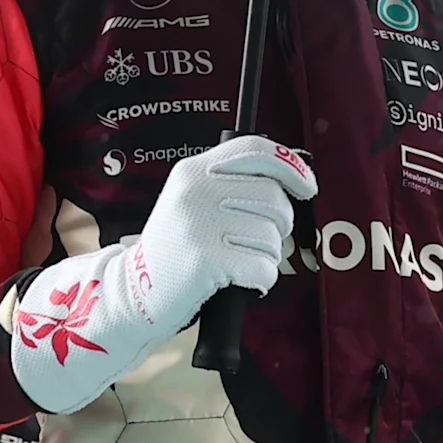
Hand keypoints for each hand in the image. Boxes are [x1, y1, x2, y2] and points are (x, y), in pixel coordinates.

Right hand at [132, 136, 315, 326]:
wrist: (135, 291)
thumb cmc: (175, 248)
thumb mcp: (191, 200)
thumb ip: (230, 183)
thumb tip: (291, 178)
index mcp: (193, 171)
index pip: (255, 151)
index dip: (291, 166)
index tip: (307, 186)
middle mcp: (195, 192)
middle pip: (273, 198)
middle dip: (280, 225)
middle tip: (259, 240)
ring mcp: (199, 226)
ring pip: (272, 237)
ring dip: (268, 256)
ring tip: (239, 261)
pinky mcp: (206, 261)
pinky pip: (264, 268)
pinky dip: (262, 279)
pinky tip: (241, 280)